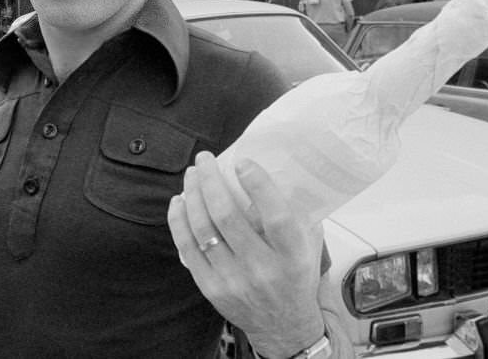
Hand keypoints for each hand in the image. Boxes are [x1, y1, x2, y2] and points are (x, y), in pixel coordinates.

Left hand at [168, 152, 325, 358]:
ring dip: (193, 195)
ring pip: (203, 229)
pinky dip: (179, 220)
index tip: (242, 162)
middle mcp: (262, 269)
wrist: (284, 327)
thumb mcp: (308, 245)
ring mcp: (233, 280)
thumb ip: (295, 212)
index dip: (257, 186)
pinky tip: (180, 201)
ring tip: (192, 175)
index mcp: (292, 256)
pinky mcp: (211, 288)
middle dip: (211, 181)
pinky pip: (188, 248)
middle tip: (204, 159)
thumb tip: (275, 169)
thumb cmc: (295, 277)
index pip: (275, 217)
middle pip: (227, 217)